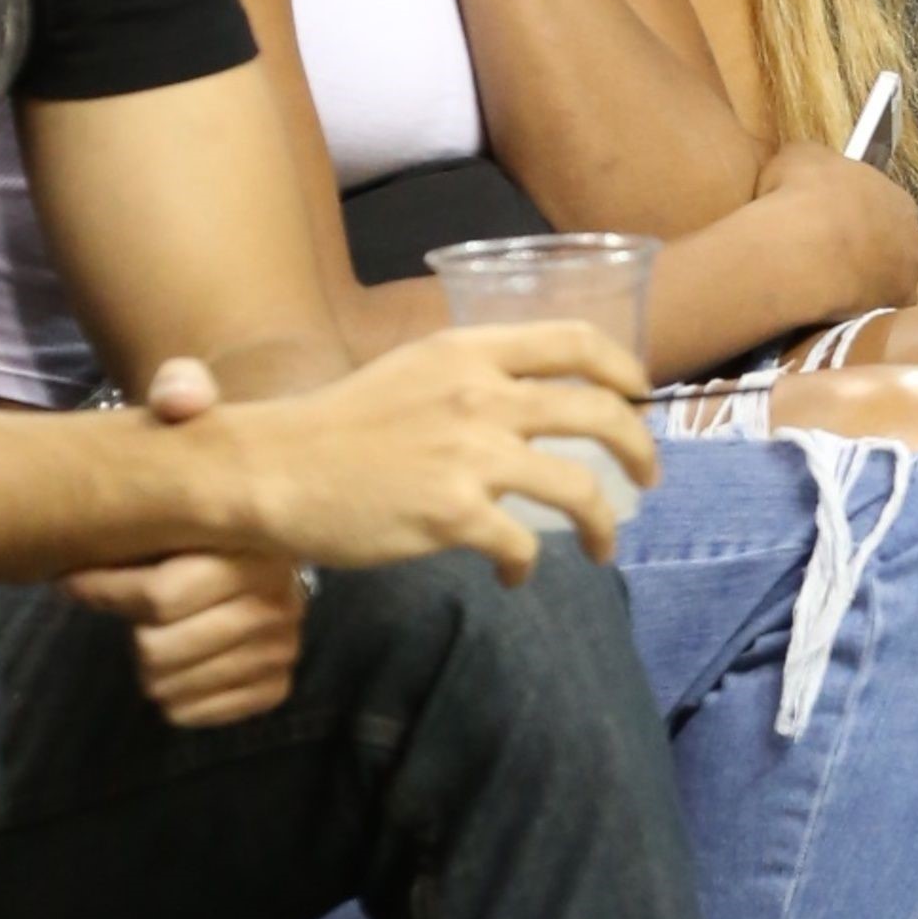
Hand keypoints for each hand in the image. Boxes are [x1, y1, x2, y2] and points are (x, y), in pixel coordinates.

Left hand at [64, 547, 307, 726]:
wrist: (272, 578)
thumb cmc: (209, 551)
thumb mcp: (181, 534)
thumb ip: (135, 550)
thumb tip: (68, 574)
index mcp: (252, 559)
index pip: (161, 596)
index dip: (106, 591)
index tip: (77, 583)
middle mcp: (276, 608)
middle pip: (158, 650)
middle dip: (138, 639)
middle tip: (146, 623)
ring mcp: (280, 653)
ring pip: (168, 687)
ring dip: (155, 672)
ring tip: (169, 647)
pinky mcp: (275, 689)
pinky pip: (190, 714)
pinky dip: (177, 699)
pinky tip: (187, 672)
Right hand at [191, 326, 658, 579]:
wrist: (269, 469)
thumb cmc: (337, 426)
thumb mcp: (413, 373)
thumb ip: (474, 377)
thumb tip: (534, 399)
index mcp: (469, 352)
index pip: (575, 341)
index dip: (624, 370)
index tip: (640, 397)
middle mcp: (479, 395)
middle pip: (599, 414)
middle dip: (639, 450)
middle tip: (648, 477)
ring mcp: (469, 455)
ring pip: (579, 488)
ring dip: (604, 523)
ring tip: (603, 545)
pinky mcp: (452, 513)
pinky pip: (522, 546)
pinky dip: (528, 567)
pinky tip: (516, 577)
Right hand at [750, 141, 917, 324]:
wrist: (799, 251)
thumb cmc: (799, 195)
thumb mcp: (799, 157)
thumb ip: (816, 163)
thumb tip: (811, 170)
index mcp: (896, 197)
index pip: (881, 205)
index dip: (854, 214)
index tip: (829, 222)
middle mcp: (913, 236)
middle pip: (891, 244)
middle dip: (865, 249)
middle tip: (828, 257)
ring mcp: (908, 277)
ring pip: (888, 280)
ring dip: (865, 282)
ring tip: (827, 287)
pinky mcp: (894, 309)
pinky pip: (876, 310)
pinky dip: (858, 311)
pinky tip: (832, 312)